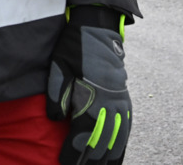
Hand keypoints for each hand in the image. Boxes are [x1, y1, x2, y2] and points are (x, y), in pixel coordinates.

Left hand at [47, 12, 130, 164]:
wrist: (98, 32)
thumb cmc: (74, 50)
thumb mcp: (59, 68)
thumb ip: (57, 95)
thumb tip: (55, 119)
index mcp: (91, 100)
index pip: (82, 137)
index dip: (73, 154)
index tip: (63, 163)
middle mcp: (109, 107)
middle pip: (101, 145)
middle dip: (89, 161)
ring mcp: (120, 106)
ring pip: (116, 142)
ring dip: (107, 159)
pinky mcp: (125, 102)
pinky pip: (126, 132)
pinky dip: (121, 148)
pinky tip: (116, 158)